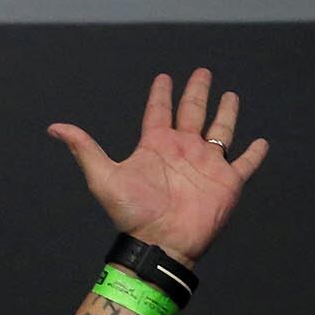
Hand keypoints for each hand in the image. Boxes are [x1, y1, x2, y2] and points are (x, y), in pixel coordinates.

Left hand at [49, 68, 268, 265]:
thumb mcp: (103, 177)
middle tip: (202, 72)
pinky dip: (254, 154)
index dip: (160, 94)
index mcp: (155, 146)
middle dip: (197, 92)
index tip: (163, 77)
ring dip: (226, 113)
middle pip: (192, 112)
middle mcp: (182, 151)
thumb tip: (54, 127)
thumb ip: (84, 149)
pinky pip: (245, 163)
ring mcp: (207, 165)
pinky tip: (260, 142)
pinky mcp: (228, 181)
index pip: (158, 112)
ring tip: (230, 95)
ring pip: (221, 131)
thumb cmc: (132, 213)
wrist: (160, 242)